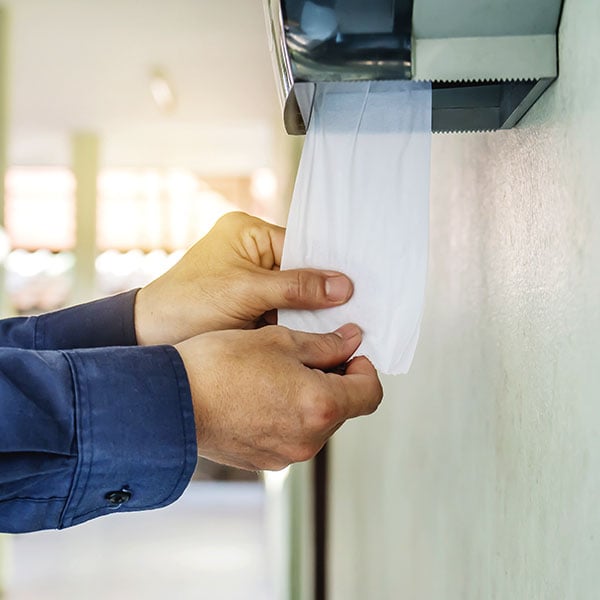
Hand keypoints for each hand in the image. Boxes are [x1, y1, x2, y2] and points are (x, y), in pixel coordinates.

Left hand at [135, 212, 352, 345]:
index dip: (325, 268)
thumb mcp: (245, 291)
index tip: (354, 288)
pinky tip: (316, 334)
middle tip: (351, 310)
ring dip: (310, 311)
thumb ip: (295, 288)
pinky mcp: (252, 304)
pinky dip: (297, 323)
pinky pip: (284, 310)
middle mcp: (253, 251)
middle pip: (301, 270)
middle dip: (320, 292)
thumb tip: (341, 286)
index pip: (301, 245)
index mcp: (248, 232)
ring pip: (295, 293)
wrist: (151, 338)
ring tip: (338, 325)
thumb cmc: (186, 304)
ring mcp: (253, 280)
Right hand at [175, 323, 381, 470]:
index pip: (370, 393)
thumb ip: (325, 345)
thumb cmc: (221, 364)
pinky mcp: (265, 462)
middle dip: (334, 381)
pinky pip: (292, 436)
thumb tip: (353, 341)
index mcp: (321, 406)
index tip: (349, 354)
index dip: (365, 369)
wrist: (170, 401)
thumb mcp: (280, 340)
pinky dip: (288, 416)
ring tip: (276, 375)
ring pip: (317, 423)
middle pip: (344, 409)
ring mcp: (286, 455)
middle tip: (305, 356)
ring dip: (310, 399)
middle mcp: (309, 439)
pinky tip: (260, 396)